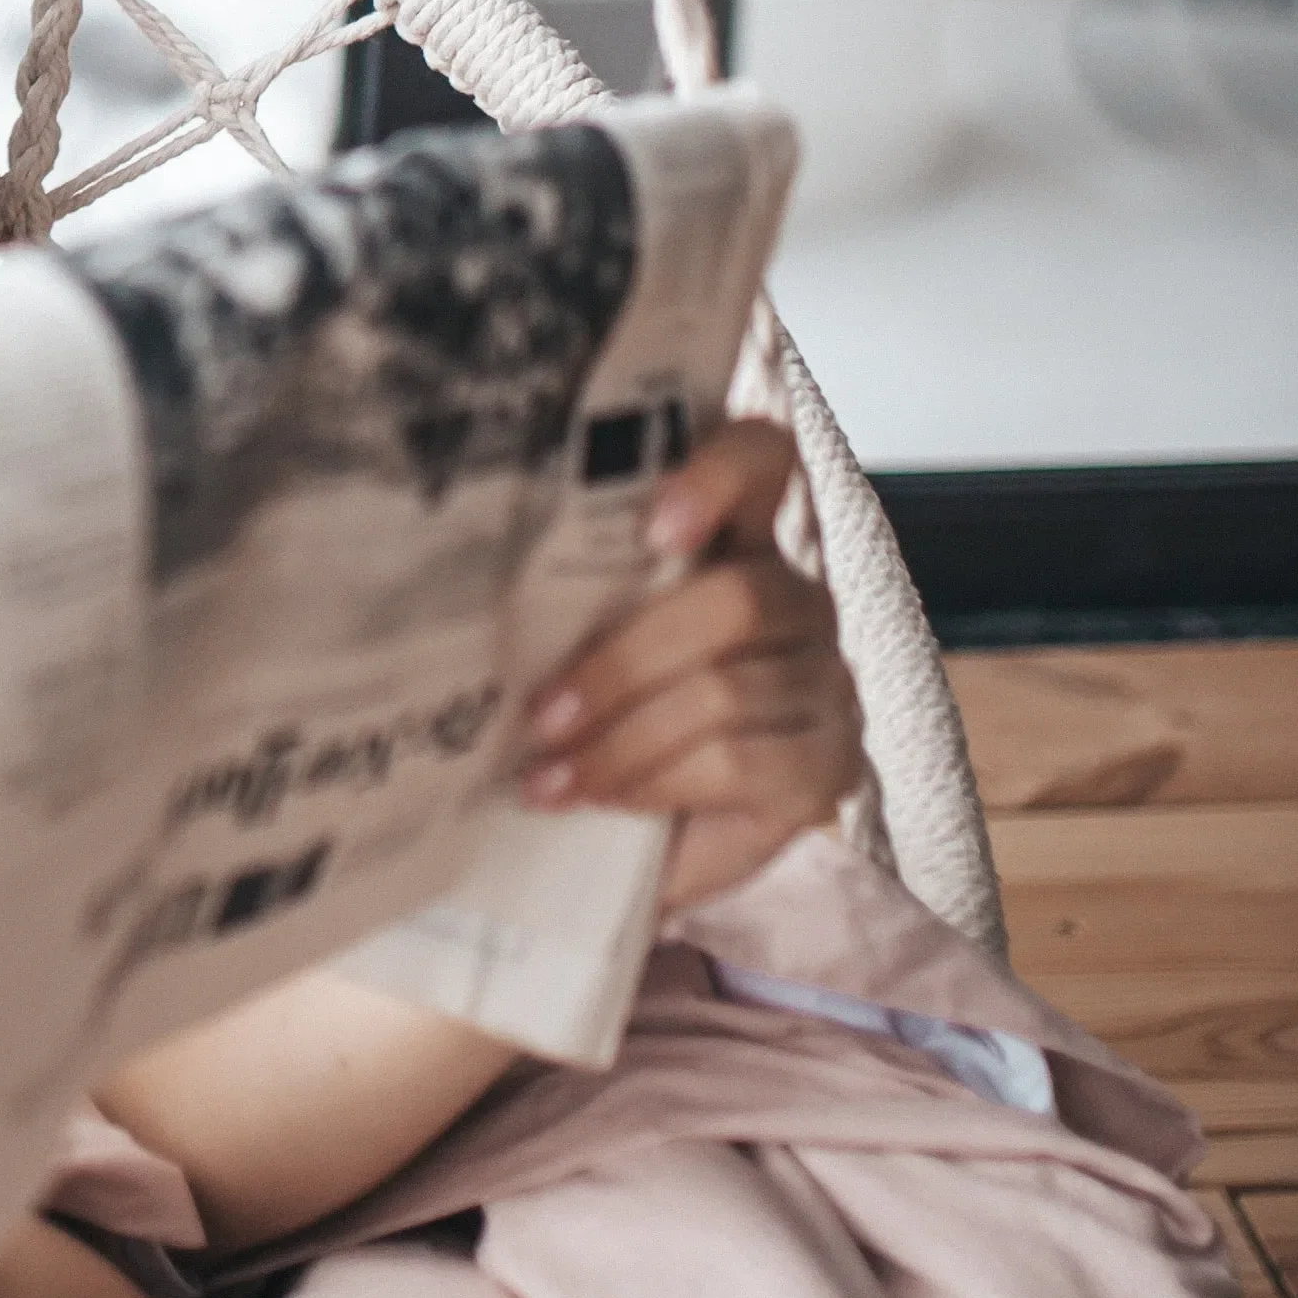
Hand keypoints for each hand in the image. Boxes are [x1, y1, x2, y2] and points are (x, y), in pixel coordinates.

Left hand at [518, 416, 865, 910]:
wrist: (646, 838)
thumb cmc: (601, 718)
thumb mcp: (579, 642)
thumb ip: (567, 593)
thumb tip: (469, 572)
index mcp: (734, 539)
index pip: (761, 459)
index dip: (717, 474)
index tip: (650, 527)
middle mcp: (796, 599)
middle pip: (737, 598)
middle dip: (624, 662)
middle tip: (541, 714)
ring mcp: (825, 683)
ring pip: (726, 690)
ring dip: (621, 740)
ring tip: (548, 774)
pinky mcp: (828, 765)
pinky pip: (738, 762)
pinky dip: (655, 783)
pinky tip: (602, 800)